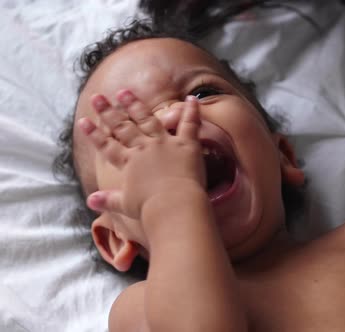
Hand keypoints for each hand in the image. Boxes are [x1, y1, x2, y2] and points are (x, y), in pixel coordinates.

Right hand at [79, 90, 205, 219]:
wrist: (173, 205)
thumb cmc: (150, 209)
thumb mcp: (126, 204)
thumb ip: (109, 199)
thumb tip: (90, 201)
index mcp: (128, 163)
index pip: (107, 146)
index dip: (94, 134)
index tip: (83, 121)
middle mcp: (144, 148)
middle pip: (123, 127)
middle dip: (108, 111)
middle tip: (97, 97)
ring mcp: (165, 144)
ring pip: (148, 119)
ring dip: (136, 105)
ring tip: (125, 92)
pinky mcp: (186, 145)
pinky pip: (189, 124)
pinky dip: (192, 111)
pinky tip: (192, 98)